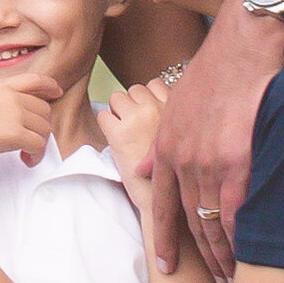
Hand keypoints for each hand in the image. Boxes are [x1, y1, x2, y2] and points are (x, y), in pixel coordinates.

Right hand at [0, 77, 60, 165]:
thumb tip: (14, 111)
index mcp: (1, 86)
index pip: (34, 80)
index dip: (49, 86)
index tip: (56, 92)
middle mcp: (11, 97)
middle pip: (44, 110)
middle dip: (41, 126)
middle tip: (31, 141)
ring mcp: (14, 113)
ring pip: (44, 129)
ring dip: (39, 143)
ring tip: (27, 153)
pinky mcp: (15, 133)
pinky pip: (39, 145)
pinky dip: (36, 155)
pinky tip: (26, 160)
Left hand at [98, 70, 174, 195]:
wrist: (162, 198)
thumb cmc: (172, 172)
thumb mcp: (179, 136)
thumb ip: (169, 116)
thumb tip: (152, 100)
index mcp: (175, 109)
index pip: (155, 84)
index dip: (147, 98)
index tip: (147, 115)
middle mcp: (157, 109)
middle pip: (135, 89)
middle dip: (131, 104)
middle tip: (134, 127)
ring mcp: (137, 119)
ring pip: (117, 98)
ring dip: (117, 112)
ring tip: (125, 134)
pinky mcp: (119, 132)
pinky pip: (103, 115)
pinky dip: (106, 126)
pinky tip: (116, 141)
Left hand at [150, 0, 283, 282]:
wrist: (248, 38)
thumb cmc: (220, 66)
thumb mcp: (178, 103)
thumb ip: (161, 142)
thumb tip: (141, 172)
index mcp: (167, 146)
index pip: (160, 204)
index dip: (164, 239)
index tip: (166, 268)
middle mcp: (183, 158)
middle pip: (189, 222)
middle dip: (199, 258)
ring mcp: (209, 161)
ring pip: (213, 222)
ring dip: (224, 256)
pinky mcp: (238, 158)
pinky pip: (238, 210)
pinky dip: (244, 238)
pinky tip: (251, 257)